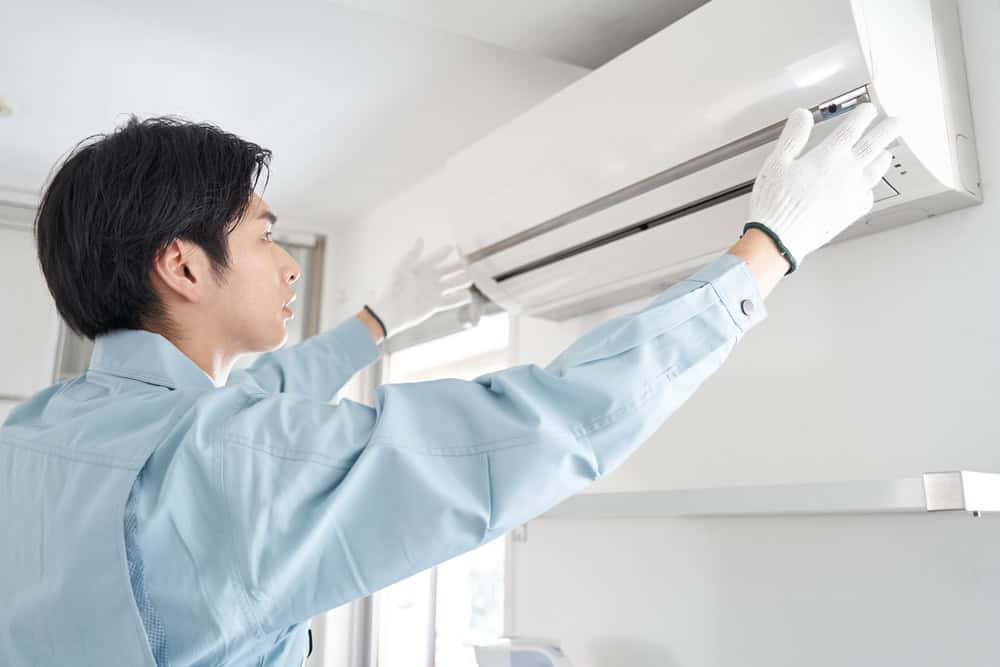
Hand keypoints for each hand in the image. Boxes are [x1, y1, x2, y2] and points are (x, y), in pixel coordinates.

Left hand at [369, 239, 470, 337]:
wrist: (392, 311)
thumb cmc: (394, 288)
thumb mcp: (402, 268)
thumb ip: (413, 254)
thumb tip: (421, 239)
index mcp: (421, 269)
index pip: (436, 258)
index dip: (443, 252)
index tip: (453, 246)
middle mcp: (430, 279)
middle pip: (448, 271)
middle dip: (458, 267)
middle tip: (468, 263)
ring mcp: (434, 292)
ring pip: (452, 285)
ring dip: (461, 281)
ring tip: (471, 279)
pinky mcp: (435, 305)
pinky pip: (450, 301)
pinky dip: (459, 299)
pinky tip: (468, 296)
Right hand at [747, 103, 900, 271]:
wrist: (780, 237)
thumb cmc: (776, 204)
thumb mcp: (777, 163)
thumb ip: (793, 137)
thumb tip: (802, 116)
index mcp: (828, 157)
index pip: (852, 129)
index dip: (863, 115)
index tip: (868, 110)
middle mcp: (845, 173)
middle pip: (874, 145)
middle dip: (888, 130)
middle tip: (897, 122)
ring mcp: (851, 193)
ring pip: (876, 171)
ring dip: (883, 158)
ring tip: (886, 153)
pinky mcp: (850, 212)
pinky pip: (867, 197)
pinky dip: (869, 189)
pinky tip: (866, 188)